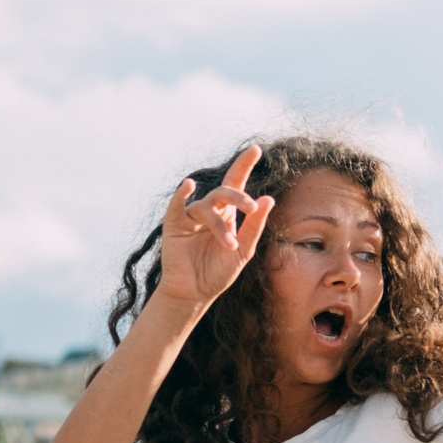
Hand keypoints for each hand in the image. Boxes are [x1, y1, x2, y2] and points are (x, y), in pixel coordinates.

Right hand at [155, 145, 275, 311]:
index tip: (256, 149)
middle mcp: (210, 211)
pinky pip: (177, 205)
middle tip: (251, 208)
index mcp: (228, 214)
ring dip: (220, 226)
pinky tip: (188, 186)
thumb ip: (255, 226)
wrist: (195, 293)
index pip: (236, 184)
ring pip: (207, 207)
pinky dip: (181, 194)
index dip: (244, 166)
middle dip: (239, 197)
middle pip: (224, 192)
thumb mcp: (244, 251)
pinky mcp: (174, 224)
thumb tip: (268, 199)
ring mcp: (191, 216)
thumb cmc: (218, 272)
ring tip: (230, 246)